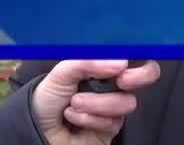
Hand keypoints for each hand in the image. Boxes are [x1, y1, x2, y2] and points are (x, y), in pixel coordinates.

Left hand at [30, 59, 160, 144]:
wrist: (36, 131)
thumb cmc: (47, 99)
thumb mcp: (62, 73)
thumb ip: (89, 62)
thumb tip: (121, 62)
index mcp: (102, 65)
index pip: (132, 53)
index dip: (139, 54)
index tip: (125, 62)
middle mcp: (112, 83)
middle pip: (147, 75)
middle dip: (138, 77)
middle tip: (122, 80)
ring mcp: (113, 105)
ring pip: (126, 101)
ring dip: (97, 103)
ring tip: (73, 104)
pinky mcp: (111, 127)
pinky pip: (113, 121)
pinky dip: (91, 119)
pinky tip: (75, 118)